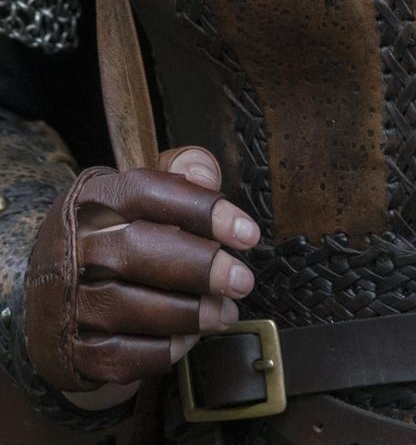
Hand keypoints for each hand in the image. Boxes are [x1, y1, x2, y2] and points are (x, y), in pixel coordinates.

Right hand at [24, 145, 259, 394]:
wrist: (55, 298)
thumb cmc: (114, 236)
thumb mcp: (138, 195)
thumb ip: (178, 174)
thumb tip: (206, 175)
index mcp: (92, 198)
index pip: (145, 191)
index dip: (199, 209)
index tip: (246, 233)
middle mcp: (72, 244)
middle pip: (136, 250)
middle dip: (199, 267)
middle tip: (241, 280)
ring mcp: (64, 297)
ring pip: (128, 306)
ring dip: (188, 313)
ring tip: (225, 313)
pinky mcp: (66, 348)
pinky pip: (118, 354)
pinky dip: (160, 351)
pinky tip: (188, 340)